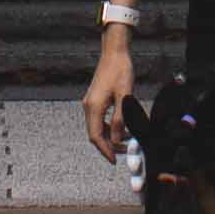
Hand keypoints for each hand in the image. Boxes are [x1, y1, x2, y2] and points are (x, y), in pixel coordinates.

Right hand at [81, 19, 136, 157]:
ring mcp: (90, 103)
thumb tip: (117, 139)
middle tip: (124, 153)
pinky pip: (98, 119)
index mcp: (94, 107)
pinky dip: (108, 127)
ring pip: (96, 127)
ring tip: (125, 141)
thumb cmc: (120, 71)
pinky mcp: (94, 99)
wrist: (114, 52)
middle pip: (94, 134)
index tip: (115, 160)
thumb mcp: (124, 96)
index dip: (105, 150)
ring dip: (109, 137)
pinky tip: (120, 128)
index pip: (95, 136)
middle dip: (108, 146)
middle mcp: (88, 106)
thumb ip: (121, 119)